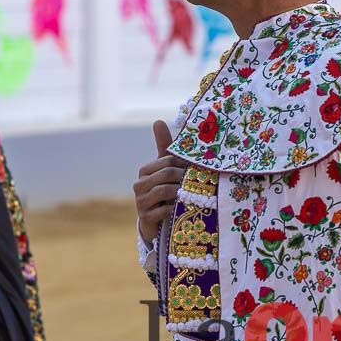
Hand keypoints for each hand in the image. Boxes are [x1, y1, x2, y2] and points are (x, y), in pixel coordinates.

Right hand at [133, 120, 189, 243]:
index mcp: (145, 171)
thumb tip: (157, 120)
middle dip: (184, 177)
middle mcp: (139, 185)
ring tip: (193, 193)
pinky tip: (183, 208)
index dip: (184, 163)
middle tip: (200, 181)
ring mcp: (141, 202)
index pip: (167, 160)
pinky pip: (163, 210)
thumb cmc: (164, 189)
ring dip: (181, 192)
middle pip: (166, 174)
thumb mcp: (165, 168)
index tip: (197, 168)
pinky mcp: (146, 217)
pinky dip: (175, 208)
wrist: (156, 220)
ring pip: (164, 190)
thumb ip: (163, 146)